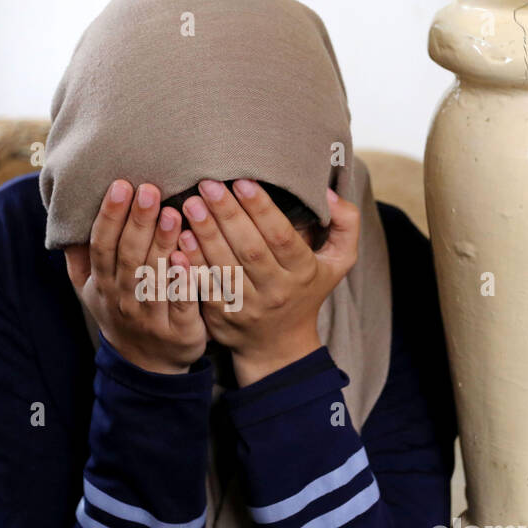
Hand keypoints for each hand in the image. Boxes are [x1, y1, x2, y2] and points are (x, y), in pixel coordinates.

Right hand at [64, 179, 206, 373]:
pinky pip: (180, 304)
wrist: (146, 365)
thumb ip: (79, 255)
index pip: (102, 245)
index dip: (109, 216)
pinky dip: (183, 282)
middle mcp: (123, 298)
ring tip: (173, 213)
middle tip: (149, 189)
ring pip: (154, 278)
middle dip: (137, 222)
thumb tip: (65, 217)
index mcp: (102, 283)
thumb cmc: (120, 311)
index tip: (120, 185)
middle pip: (128, 257)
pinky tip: (189, 258)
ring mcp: (150, 316)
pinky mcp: (178, 330)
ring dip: (162, 245)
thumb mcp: (90, 288)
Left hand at [177, 178, 358, 385]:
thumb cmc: (307, 290)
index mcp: (303, 272)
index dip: (262, 209)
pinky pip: (206, 286)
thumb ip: (345, 224)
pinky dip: (192, 262)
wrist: (280, 346)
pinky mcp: (222, 316)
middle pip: (250, 249)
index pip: (282, 237)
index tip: (243, 181)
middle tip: (208, 183)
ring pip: (225, 266)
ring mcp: (248, 306)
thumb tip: (328, 193)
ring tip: (191, 203)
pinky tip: (181, 237)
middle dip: (228, 214)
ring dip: (206, 234)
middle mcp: (276, 290)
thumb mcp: (339, 262)